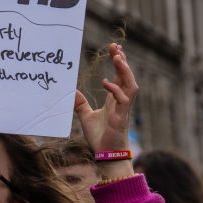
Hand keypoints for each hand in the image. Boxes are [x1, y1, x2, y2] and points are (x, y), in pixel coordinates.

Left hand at [75, 43, 137, 178]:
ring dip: (125, 71)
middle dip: (122, 61)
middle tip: (116, 47)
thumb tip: (71, 92)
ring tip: (118, 58)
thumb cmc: (99, 137)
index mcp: (115, 100)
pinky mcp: (121, 118)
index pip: (120, 76)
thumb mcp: (85, 116)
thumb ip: (80, 103)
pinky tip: (106, 83)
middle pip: (127, 76)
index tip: (115, 48)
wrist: (105, 155)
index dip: (119, 62)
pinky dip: (116, 90)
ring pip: (131, 85)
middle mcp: (122, 102)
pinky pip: (124, 100)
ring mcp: (123, 109)